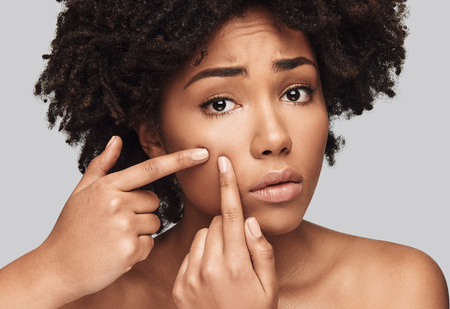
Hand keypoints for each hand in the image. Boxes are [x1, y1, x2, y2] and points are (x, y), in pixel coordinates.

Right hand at [36, 136, 209, 300]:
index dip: (180, 160)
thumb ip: (101, 166)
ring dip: (139, 233)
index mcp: (107, 186)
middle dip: (140, 212)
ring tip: (112, 239)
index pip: (151, 169)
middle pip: (153, 202)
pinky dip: (136, 251)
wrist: (56, 267)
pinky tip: (115, 253)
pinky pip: (149, 245)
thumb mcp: (81, 192)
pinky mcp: (129, 250)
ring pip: (154, 224)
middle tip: (113, 224)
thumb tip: (116, 139)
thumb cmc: (70, 229)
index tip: (203, 152)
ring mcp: (124, 227)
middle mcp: (117, 203)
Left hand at [172, 156, 277, 308]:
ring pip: (201, 237)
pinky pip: (189, 256)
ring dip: (213, 243)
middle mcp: (210, 268)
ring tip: (225, 268)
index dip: (228, 186)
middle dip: (228, 228)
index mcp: (235, 264)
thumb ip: (261, 250)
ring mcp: (191, 278)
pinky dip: (200, 259)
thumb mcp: (271, 286)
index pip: (231, 214)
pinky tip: (211, 279)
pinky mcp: (179, 287)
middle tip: (239, 252)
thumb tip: (249, 221)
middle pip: (216, 223)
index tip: (222, 162)